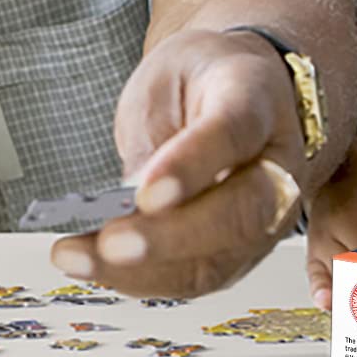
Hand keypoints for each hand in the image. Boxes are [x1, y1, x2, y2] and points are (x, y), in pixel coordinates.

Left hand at [49, 28, 307, 297]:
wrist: (236, 91)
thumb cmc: (201, 82)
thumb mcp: (170, 77)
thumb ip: (157, 135)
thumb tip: (130, 198)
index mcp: (258, 101)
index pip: (234, 134)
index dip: (191, 165)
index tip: (146, 192)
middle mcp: (277, 165)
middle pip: (241, 213)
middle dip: (170, 237)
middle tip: (111, 243)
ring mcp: (266, 217)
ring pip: (218, 260)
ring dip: (144, 271)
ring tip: (80, 258)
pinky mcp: (239, 252)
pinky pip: (194, 278)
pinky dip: (139, 280)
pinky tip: (94, 266)